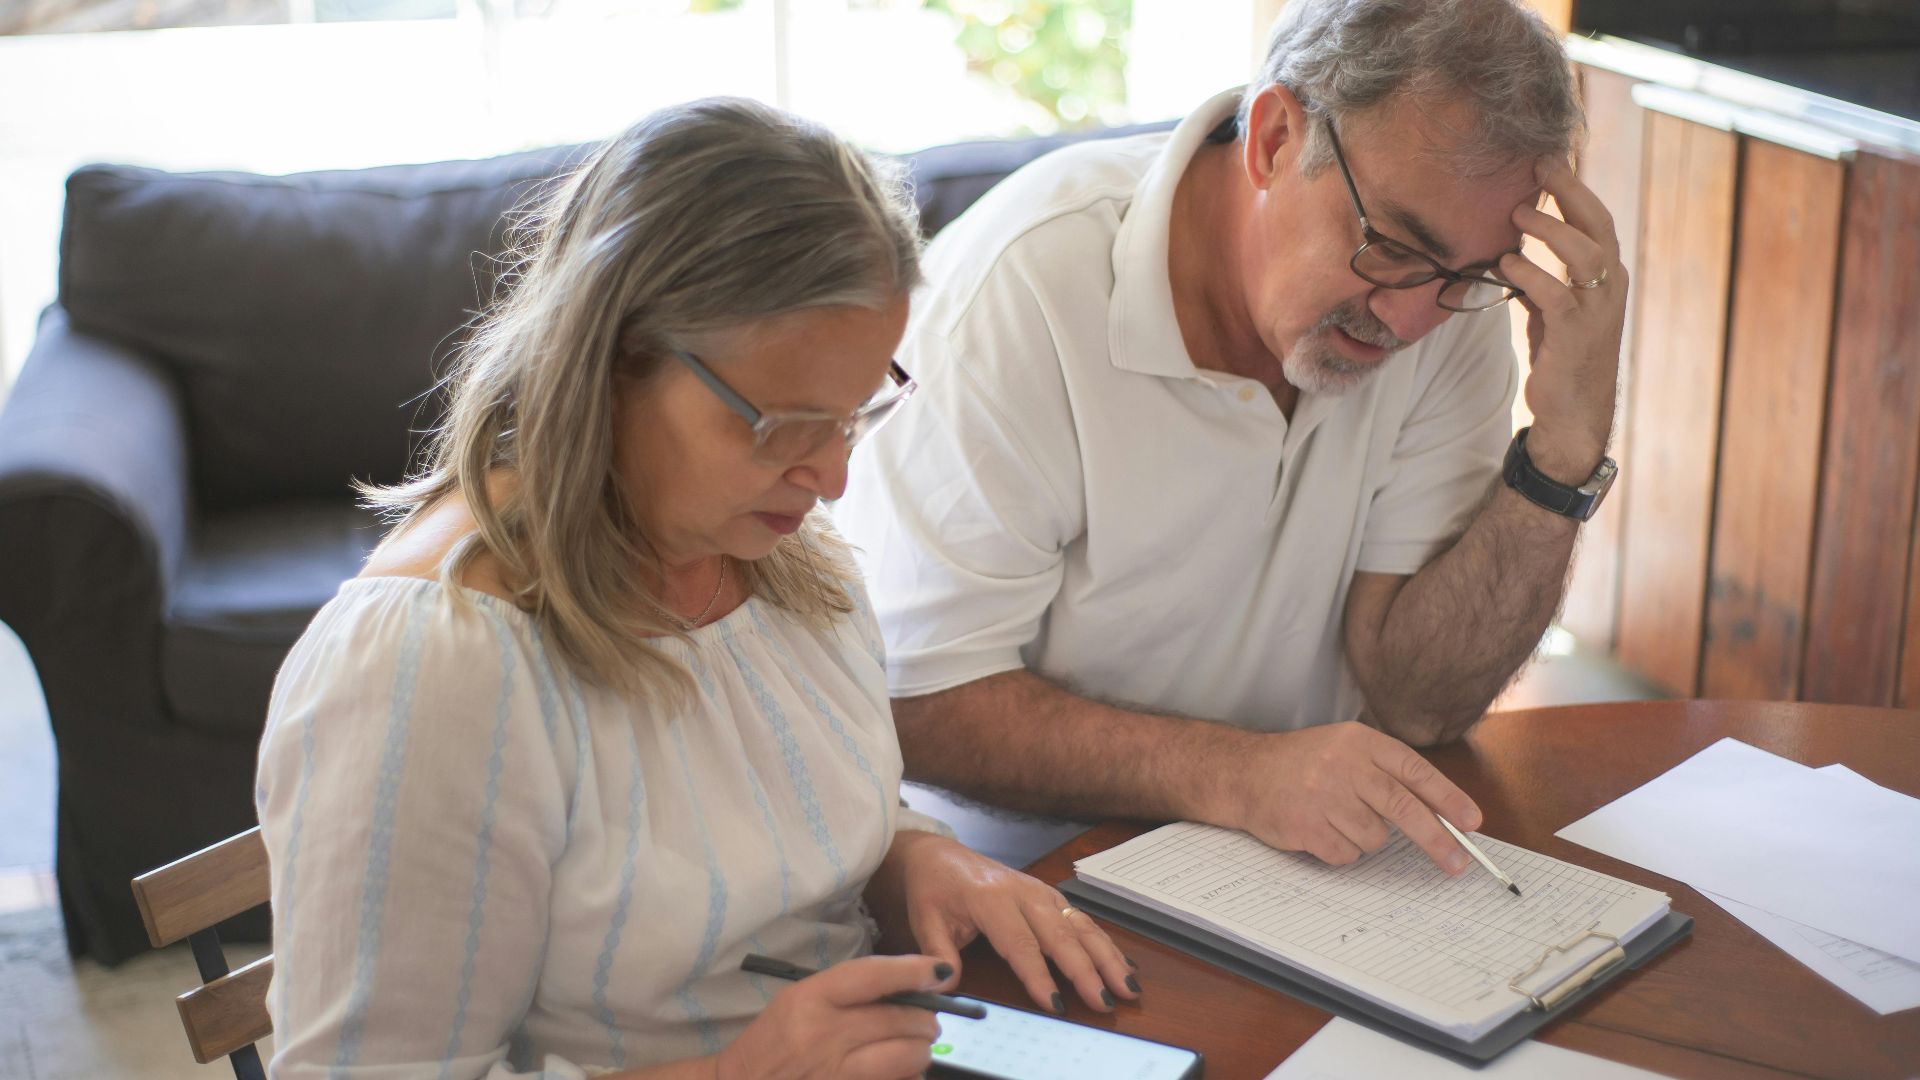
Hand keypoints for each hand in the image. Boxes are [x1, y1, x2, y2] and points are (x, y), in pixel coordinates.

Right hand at [714, 953, 945, 1079]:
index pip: (873, 976)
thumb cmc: (774, 1041)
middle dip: (926, 1019)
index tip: (940, 971)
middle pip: (900, 1019)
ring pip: (908, 1056)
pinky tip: (898, 1072)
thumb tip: (912, 985)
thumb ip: (851, 990)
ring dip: (920, 1051)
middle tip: (927, 1021)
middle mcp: (824, 1035)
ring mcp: (835, 1073)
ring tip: (913, 1047)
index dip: (913, 971)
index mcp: (810, 999)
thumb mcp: (799, 1000)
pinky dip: (908, 1077)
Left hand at [890, 831, 1138, 1014]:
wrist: (940, 854)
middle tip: (1106, 1000)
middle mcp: (1023, 892)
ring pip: (1080, 926)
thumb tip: (948, 984)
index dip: (1039, 975)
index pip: (1020, 943)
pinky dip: (1105, 944)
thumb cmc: (934, 888)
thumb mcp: (924, 919)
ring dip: (1107, 957)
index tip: (1056, 1003)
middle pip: (1060, 935)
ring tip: (1127, 986)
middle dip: (1087, 970)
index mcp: (990, 898)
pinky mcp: (1050, 896)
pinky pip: (1082, 920)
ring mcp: (1041, 892)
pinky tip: (1123, 964)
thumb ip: (938, 952)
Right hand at [1228, 721, 1483, 872]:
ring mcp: (1323, 796)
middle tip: (1457, 863)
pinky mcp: (1306, 825)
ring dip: (1365, 838)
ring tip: (1339, 819)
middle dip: (1437, 840)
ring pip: (1374, 838)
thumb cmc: (1304, 763)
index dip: (1448, 798)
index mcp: (1360, 742)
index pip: (1415, 771)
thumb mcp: (1346, 749)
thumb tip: (1441, 814)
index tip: (1471, 822)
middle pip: (1404, 807)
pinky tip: (1322, 830)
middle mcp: (1343, 765)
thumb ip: (1386, 773)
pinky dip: (1340, 850)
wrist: (1245, 772)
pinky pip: (1346, 854)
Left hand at [1500, 158, 1628, 481]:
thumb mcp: (1554, 309)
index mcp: (1606, 275)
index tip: (1546, 161)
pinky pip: (1555, 294)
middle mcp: (1610, 286)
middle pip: (1598, 224)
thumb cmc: (1563, 356)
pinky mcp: (1576, 334)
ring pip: (1584, 253)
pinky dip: (1529, 275)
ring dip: (1549, 229)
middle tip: (1538, 168)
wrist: (1574, 412)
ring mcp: (1597, 310)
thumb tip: (1509, 252)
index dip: (1574, 188)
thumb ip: (1542, 279)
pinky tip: (1505, 264)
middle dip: (1570, 191)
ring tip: (1517, 215)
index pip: (1596, 219)